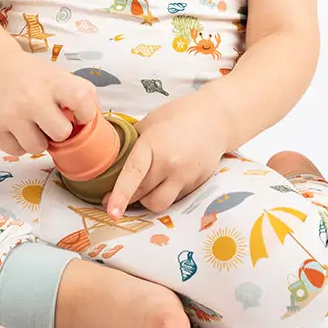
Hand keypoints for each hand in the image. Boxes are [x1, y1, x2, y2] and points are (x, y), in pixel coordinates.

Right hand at [0, 49, 99, 155]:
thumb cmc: (31, 75)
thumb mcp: (58, 75)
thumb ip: (81, 93)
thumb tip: (97, 118)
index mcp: (52, 82)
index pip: (82, 103)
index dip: (86, 114)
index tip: (78, 114)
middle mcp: (31, 98)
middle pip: (61, 133)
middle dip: (59, 131)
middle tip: (51, 121)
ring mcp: (10, 114)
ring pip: (37, 148)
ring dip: (38, 140)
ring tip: (33, 125)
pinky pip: (16, 151)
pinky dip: (19, 144)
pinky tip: (17, 128)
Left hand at [105, 94, 228, 217]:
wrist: (216, 118)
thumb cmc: (179, 115)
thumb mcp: (149, 122)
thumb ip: (131, 142)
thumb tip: (111, 159)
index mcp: (153, 145)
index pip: (133, 174)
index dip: (120, 195)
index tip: (111, 212)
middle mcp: (170, 164)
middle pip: (142, 194)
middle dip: (128, 196)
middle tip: (119, 192)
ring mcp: (185, 177)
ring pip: (158, 203)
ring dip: (147, 200)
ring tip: (146, 186)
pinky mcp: (196, 185)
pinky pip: (174, 199)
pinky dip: (165, 193)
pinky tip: (167, 178)